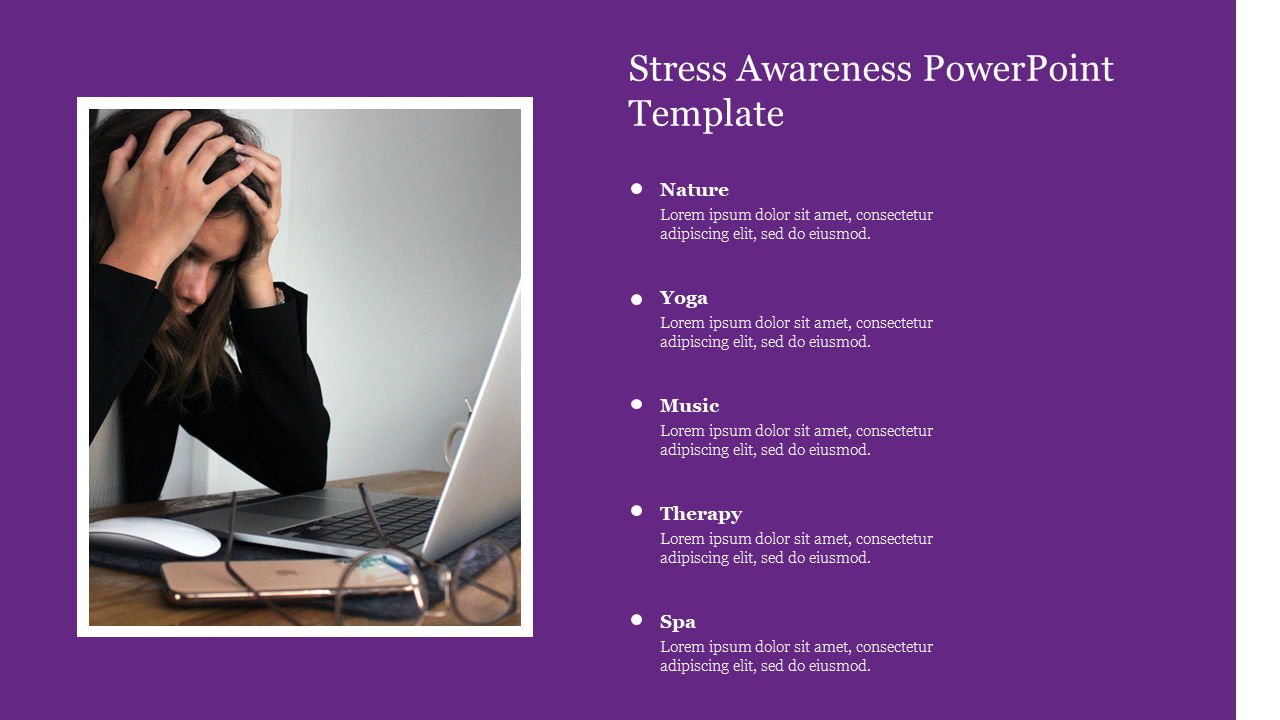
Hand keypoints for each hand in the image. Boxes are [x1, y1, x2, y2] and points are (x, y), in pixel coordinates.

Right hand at [100, 110, 256, 284]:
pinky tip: (249, 165)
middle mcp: (170, 167)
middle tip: (218, 128)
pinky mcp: (203, 201)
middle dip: (210, 127)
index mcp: (148, 161)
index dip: (179, 117)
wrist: (141, 247)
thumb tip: (131, 140)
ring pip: (213, 151)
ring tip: (232, 142)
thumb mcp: (111, 185)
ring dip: (226, 142)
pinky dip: (241, 170)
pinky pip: (228, 180)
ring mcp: (188, 183)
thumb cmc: (126, 220)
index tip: (188, 115)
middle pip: (195, 135)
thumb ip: (119, 158)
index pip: (166, 127)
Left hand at [233, 143, 284, 307]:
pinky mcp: (269, 231)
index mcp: (263, 191)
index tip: (232, 137)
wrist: (245, 267)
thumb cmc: (233, 236)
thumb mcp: (226, 205)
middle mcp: (272, 199)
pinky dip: (253, 198)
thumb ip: (222, 185)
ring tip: (238, 161)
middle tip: (234, 146)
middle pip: (274, 165)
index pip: (264, 159)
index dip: (252, 146)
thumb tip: (199, 161)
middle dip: (254, 152)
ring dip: (256, 169)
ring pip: (274, 183)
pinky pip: (264, 211)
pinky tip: (241, 189)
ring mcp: (272, 214)